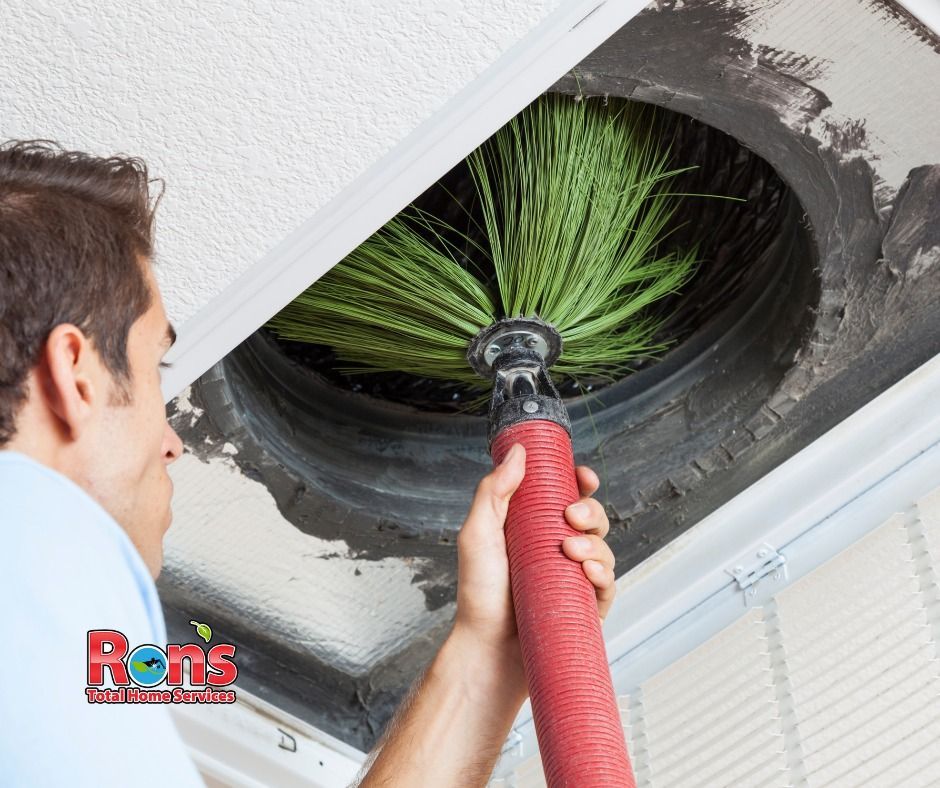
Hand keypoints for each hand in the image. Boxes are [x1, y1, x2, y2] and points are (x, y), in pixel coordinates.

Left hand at [451, 443, 616, 698]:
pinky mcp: (584, 606)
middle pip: (591, 517)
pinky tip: (588, 571)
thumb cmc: (478, 595)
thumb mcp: (478, 534)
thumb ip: (494, 491)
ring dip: (596, 542)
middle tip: (571, 517)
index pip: (566, 496)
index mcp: (533, 528)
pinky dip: (604, 573)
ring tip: (572, 551)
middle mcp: (555, 549)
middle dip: (590, 510)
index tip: (583, 477)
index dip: (580, 482)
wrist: (487, 649)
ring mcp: (572, 578)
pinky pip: (608, 584)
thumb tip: (518, 451)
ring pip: (604, 547)